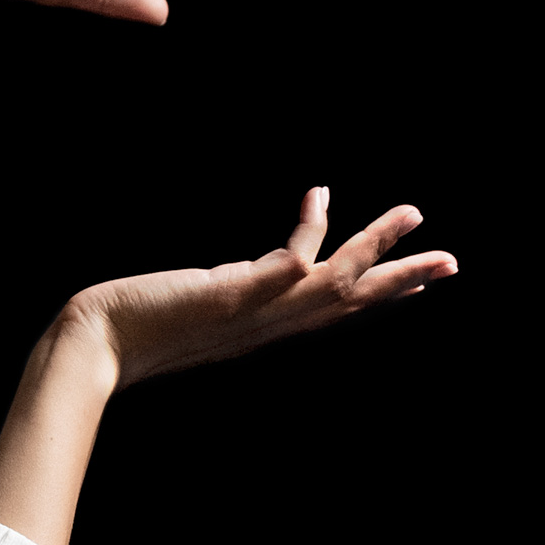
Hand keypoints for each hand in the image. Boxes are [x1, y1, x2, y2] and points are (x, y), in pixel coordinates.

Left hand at [63, 187, 454, 389]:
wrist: (92, 349)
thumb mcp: (194, 307)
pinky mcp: (232, 294)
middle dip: (401, 280)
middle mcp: (266, 324)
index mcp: (262, 327)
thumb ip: (229, 291)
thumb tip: (246, 276)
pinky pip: (286, 261)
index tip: (418, 283)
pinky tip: (320, 195)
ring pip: (333, 282)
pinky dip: (309, 231)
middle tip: (452, 262)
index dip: (377, 293)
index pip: (331, 310)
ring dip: (375, 248)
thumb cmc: (129, 330)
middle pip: (349, 301)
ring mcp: (253, 311)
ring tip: (412, 214)